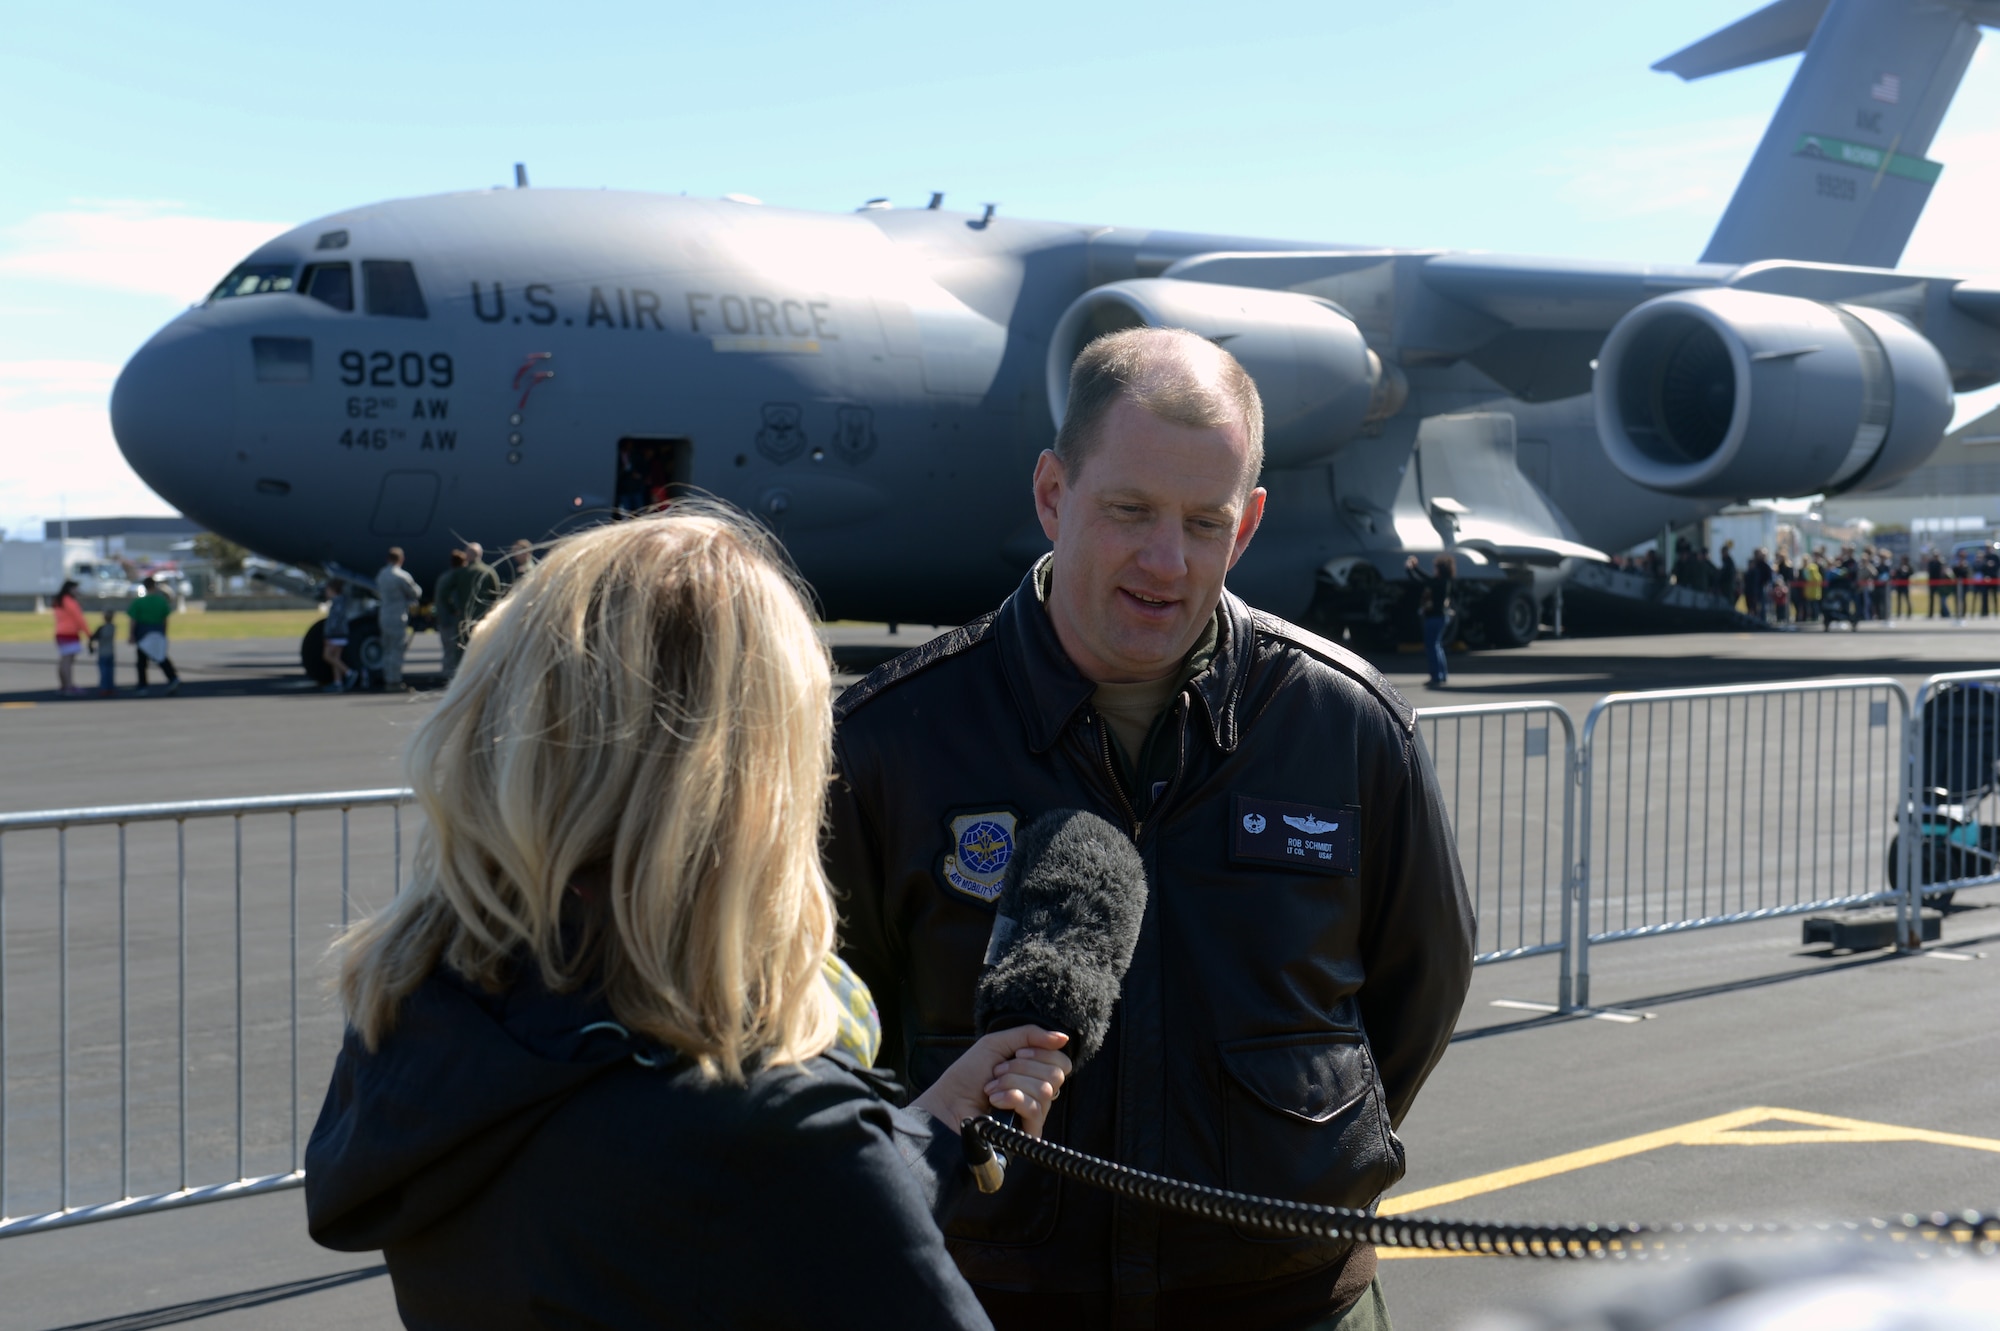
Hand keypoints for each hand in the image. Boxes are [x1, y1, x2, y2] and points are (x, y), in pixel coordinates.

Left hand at [909, 1026, 1070, 1138]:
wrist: (948, 1103)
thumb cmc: (968, 1075)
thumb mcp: (997, 1044)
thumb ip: (1030, 1035)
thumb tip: (1063, 1037)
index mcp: (1035, 1072)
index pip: (1062, 1061)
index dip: (1042, 1053)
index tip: (1017, 1053)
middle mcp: (1039, 1093)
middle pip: (1056, 1074)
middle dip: (1021, 1068)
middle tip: (997, 1072)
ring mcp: (1035, 1114)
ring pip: (1045, 1089)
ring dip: (1011, 1082)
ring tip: (991, 1088)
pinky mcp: (1028, 1132)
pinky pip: (1035, 1108)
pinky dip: (1011, 1097)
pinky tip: (994, 1101)